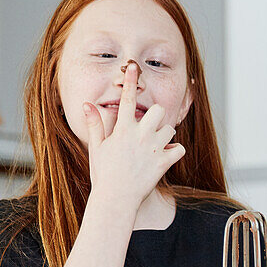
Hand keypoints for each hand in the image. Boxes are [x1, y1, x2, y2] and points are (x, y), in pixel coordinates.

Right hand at [83, 62, 185, 208]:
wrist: (115, 200)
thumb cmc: (104, 174)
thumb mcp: (97, 148)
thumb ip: (95, 124)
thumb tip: (86, 104)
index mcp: (122, 130)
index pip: (126, 99)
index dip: (130, 82)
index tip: (133, 67)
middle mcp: (139, 136)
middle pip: (157, 110)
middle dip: (156, 116)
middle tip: (150, 127)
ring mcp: (153, 149)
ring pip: (170, 129)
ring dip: (166, 134)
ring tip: (156, 144)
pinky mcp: (163, 163)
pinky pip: (179, 149)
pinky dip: (176, 151)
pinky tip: (167, 155)